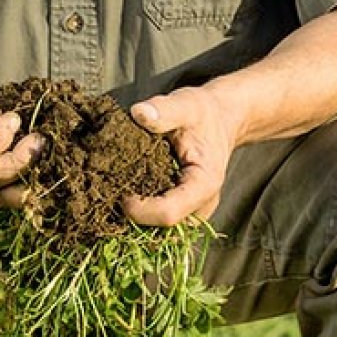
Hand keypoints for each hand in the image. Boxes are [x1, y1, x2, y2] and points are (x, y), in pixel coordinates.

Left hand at [125, 86, 243, 225]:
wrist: (220, 120)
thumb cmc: (202, 113)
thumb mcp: (185, 105)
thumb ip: (164, 111)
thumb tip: (139, 113)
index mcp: (204, 185)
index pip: (168, 214)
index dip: (138, 209)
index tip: (120, 190)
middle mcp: (201, 207)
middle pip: (160, 228)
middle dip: (134, 215)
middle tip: (116, 191)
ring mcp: (193, 213)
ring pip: (157, 231)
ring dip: (135, 217)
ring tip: (122, 191)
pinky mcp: (183, 213)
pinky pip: (158, 224)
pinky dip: (141, 213)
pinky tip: (130, 192)